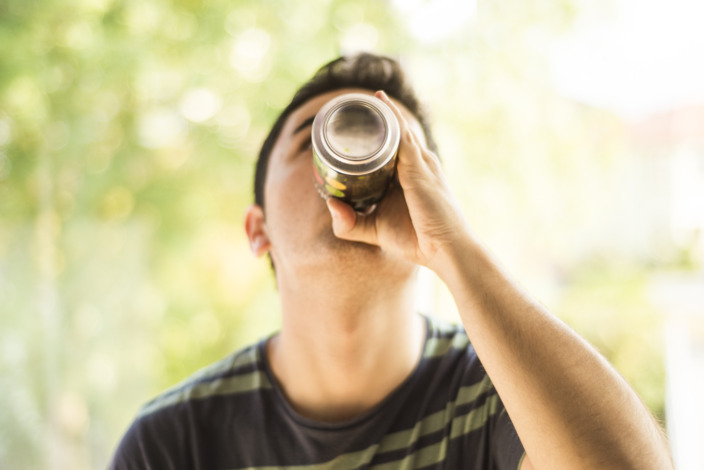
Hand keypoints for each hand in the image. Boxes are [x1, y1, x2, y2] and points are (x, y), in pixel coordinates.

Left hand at [326, 90, 471, 268]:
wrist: (447, 251)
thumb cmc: (417, 240)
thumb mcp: (374, 230)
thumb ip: (349, 222)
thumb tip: (329, 203)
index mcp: (409, 176)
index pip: (389, 147)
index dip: (373, 135)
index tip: (352, 123)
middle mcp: (417, 164)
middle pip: (394, 132)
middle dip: (377, 116)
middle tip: (353, 102)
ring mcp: (420, 163)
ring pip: (398, 128)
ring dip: (383, 110)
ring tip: (364, 94)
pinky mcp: (419, 167)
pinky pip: (402, 135)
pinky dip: (390, 118)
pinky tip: (378, 103)